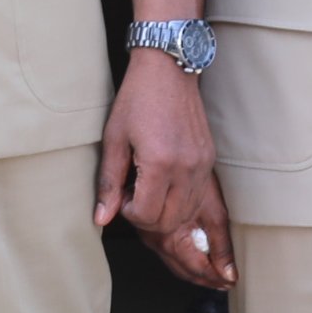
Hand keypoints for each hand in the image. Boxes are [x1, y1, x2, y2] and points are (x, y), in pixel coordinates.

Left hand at [101, 53, 229, 287]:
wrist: (169, 69)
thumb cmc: (137, 99)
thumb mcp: (114, 139)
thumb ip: (109, 183)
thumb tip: (102, 218)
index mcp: (160, 162)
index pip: (148, 215)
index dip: (131, 215)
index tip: (124, 199)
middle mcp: (187, 169)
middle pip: (171, 222)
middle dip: (151, 225)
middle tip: (138, 208)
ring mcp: (202, 168)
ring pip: (190, 217)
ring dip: (173, 225)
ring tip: (163, 220)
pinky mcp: (209, 165)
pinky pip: (208, 205)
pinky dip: (199, 222)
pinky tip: (205, 243)